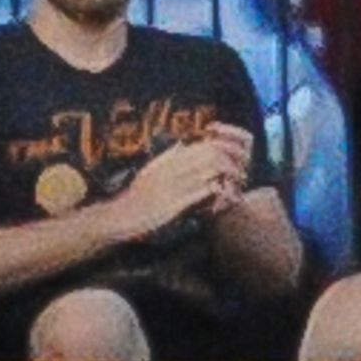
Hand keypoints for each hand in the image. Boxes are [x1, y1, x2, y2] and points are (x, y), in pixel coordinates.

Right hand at [119, 136, 246, 236]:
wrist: (121, 216)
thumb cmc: (138, 195)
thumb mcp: (150, 170)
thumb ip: (167, 157)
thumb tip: (181, 144)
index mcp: (169, 159)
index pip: (203, 146)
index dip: (222, 151)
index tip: (232, 162)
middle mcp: (172, 169)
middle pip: (210, 156)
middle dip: (229, 164)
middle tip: (239, 175)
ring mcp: (173, 186)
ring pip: (209, 172)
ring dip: (225, 178)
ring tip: (233, 188)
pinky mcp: (174, 205)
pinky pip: (202, 194)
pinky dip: (215, 195)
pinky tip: (220, 199)